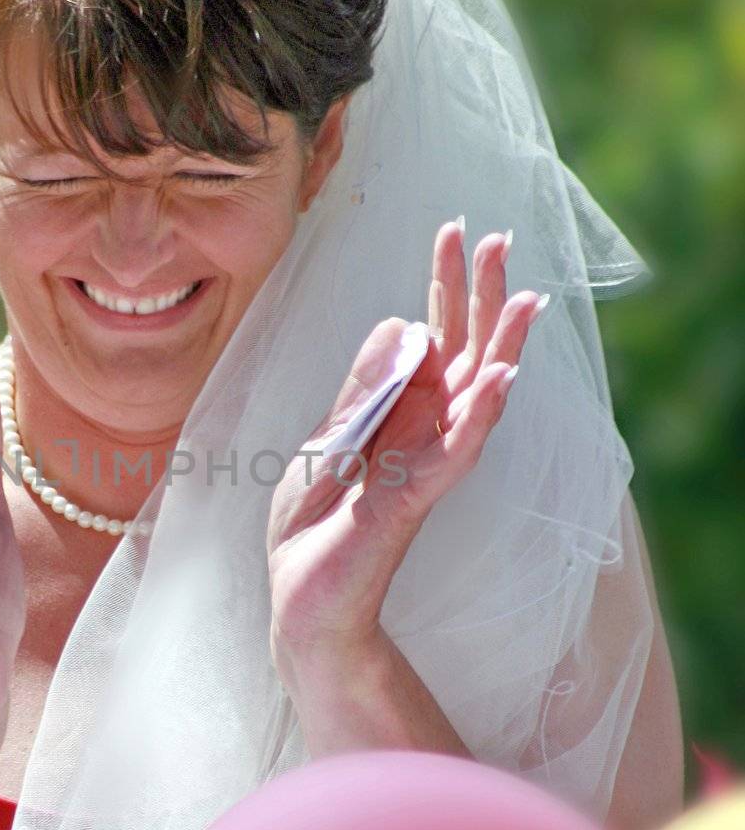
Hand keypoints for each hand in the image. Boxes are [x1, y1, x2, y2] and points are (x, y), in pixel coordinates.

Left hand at [267, 219, 546, 666]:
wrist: (300, 599)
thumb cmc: (312, 527)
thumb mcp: (326, 442)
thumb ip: (363, 390)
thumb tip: (405, 324)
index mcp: (398, 414)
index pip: (432, 337)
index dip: (444, 285)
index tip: (454, 230)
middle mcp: (422, 434)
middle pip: (464, 354)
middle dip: (481, 297)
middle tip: (500, 238)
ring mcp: (423, 465)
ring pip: (476, 397)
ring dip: (504, 347)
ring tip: (528, 298)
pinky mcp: (412, 499)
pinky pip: (456, 452)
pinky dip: (482, 416)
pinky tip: (505, 377)